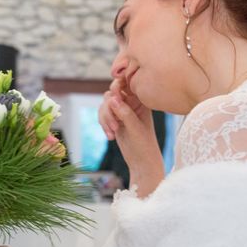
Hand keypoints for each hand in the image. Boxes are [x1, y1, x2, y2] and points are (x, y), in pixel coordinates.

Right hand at [98, 78, 164, 195]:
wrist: (141, 162)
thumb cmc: (144, 146)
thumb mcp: (135, 128)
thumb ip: (124, 112)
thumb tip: (112, 98)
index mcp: (142, 100)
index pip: (127, 84)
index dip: (117, 86)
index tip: (114, 99)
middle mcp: (132, 103)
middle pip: (112, 94)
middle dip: (109, 109)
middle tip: (114, 125)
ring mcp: (122, 111)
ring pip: (105, 104)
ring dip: (105, 119)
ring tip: (113, 133)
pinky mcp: (115, 119)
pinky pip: (102, 114)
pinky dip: (103, 124)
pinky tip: (110, 137)